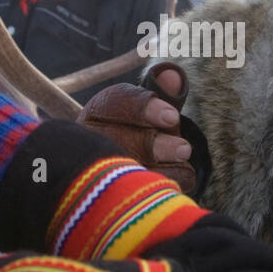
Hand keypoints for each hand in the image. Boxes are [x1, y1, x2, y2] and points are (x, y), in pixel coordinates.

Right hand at [77, 63, 194, 192]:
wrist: (128, 171)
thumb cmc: (143, 131)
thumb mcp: (153, 110)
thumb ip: (164, 93)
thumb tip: (172, 74)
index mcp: (97, 113)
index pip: (113, 103)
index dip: (143, 109)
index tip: (172, 117)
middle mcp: (89, 141)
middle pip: (116, 141)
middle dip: (154, 145)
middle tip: (184, 148)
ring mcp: (95, 173)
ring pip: (124, 171)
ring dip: (161, 167)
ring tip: (183, 159)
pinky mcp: (109, 197)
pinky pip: (137, 194)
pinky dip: (163, 187)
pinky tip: (180, 178)